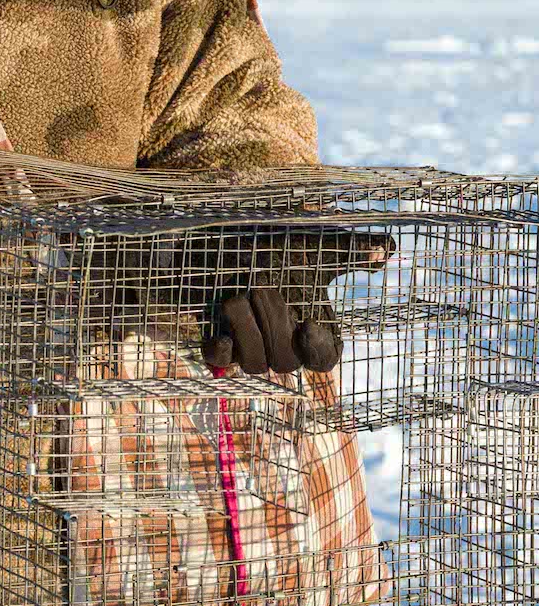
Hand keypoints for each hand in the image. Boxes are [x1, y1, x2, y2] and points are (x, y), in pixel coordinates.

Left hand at [199, 230, 393, 377]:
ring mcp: (249, 347)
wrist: (222, 240)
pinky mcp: (219, 342)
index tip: (308, 325)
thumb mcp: (311, 246)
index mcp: (311, 328)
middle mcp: (282, 344)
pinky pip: (219, 362)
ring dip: (246, 331)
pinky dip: (220, 352)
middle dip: (274, 325)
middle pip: (286, 362)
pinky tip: (220, 336)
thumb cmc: (273, 246)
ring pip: (254, 364)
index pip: (324, 359)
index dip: (318, 350)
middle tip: (262, 289)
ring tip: (235, 298)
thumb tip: (387, 248)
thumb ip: (348, 250)